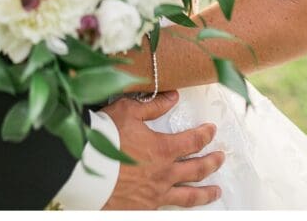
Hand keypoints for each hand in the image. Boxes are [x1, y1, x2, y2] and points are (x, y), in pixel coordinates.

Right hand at [102, 92, 222, 209]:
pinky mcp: (142, 208)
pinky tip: (179, 205)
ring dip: (205, 193)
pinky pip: (165, 208)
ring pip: (187, 196)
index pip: (193, 142)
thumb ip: (153, 106)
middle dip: (212, 162)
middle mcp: (164, 174)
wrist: (84, 167)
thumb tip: (173, 97)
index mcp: (163, 149)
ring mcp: (155, 194)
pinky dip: (176, 207)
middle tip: (221, 158)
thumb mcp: (128, 111)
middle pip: (196, 170)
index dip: (205, 135)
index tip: (212, 130)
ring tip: (216, 191)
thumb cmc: (105, 136)